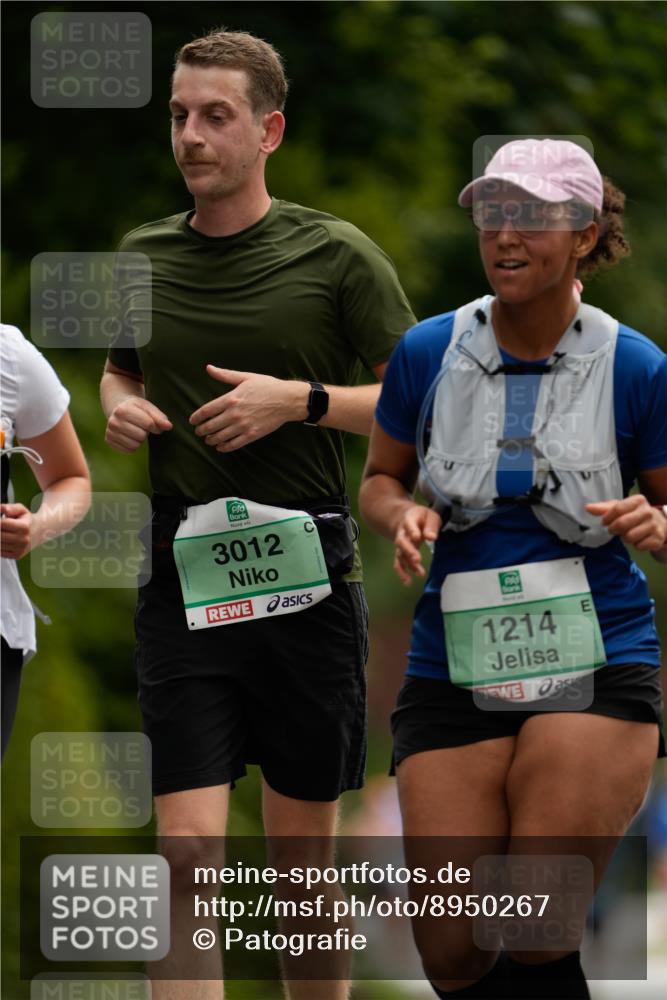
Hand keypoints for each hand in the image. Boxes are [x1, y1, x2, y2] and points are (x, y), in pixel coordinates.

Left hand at [0, 503, 32, 558]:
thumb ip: (9, 508)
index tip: (0, 520)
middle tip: (3, 527)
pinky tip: (5, 540)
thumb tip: (0, 509)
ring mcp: (20, 549)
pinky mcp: (17, 556)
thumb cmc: (27, 521)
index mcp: (24, 527)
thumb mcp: (21, 510)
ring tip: (6, 532)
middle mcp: (23, 539)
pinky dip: (0, 545)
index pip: (1, 524)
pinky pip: (0, 552)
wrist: (39, 532)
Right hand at [105, 398, 171, 452]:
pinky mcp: (109, 441)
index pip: (148, 424)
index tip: (152, 423)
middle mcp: (113, 422)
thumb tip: (169, 426)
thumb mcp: (148, 408)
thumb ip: (159, 417)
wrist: (118, 409)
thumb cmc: (137, 408)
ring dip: (139, 440)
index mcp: (123, 410)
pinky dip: (133, 445)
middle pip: (141, 436)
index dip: (155, 426)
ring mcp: (110, 432)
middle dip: (145, 432)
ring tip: (135, 430)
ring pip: (135, 445)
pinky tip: (130, 436)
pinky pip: (129, 451)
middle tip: (140, 426)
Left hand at [189, 366, 306, 451]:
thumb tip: (208, 368)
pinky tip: (220, 447)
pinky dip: (224, 447)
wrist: (287, 400)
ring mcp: (243, 425)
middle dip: (201, 431)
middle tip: (198, 432)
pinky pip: (233, 444)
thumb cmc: (268, 386)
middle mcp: (234, 413)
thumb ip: (225, 375)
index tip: (192, 421)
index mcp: (231, 398)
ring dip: (211, 440)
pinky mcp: (252, 435)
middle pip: (210, 426)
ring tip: (208, 440)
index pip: (207, 410)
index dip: (197, 417)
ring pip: (220, 437)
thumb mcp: (245, 377)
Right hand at [393, 504, 441, 584]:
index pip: (409, 525)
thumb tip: (432, 537)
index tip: (418, 537)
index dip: (412, 531)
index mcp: (409, 520)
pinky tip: (407, 582)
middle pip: (402, 542)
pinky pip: (399, 563)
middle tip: (417, 559)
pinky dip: (402, 573)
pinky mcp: (401, 553)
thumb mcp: (430, 515)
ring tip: (420, 573)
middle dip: (409, 551)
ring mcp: (400, 545)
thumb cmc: (421, 518)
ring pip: (401, 554)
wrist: (405, 518)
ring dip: (409, 564)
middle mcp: (402, 533)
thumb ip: (431, 525)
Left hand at [586, 495, 666, 550]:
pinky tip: (638, 539)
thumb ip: (604, 508)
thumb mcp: (620, 508)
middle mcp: (648, 511)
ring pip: (630, 537)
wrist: (658, 524)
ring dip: (625, 538)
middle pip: (622, 523)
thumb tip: (587, 508)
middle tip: (614, 530)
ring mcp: (654, 525)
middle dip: (614, 529)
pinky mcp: (657, 539)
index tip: (604, 522)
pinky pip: (639, 546)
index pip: (617, 509)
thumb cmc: (634, 514)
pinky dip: (636, 545)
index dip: (608, 518)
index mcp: (638, 500)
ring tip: (627, 534)